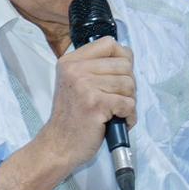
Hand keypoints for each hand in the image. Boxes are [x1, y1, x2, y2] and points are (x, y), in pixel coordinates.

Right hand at [39, 36, 135, 173]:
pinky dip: (129, 116)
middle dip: (128, 85)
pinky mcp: (95, 104)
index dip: (122, 59)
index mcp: (71, 61)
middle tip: (117, 101)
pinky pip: (128, 103)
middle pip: (124, 64)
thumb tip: (127, 56)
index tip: (118, 76)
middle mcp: (76, 70)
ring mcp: (85, 86)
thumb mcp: (76, 84)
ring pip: (129, 84)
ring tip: (116, 112)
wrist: (58, 146)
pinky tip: (118, 121)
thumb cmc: (72, 118)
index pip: (110, 43)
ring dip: (129, 102)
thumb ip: (96, 68)